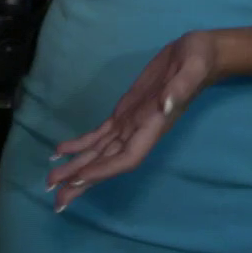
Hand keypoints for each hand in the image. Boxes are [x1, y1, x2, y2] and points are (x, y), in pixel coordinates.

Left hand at [45, 30, 221, 211]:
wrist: (201, 54)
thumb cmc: (199, 60)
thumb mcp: (193, 69)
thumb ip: (180, 88)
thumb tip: (165, 106)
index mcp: (154, 125)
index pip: (126, 157)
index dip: (103, 170)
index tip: (78, 180)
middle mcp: (140, 132)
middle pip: (107, 163)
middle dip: (82, 180)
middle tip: (55, 199)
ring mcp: (131, 124)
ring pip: (99, 152)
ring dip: (76, 167)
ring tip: (50, 181)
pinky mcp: (125, 113)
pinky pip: (99, 135)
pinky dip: (79, 144)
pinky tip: (61, 152)